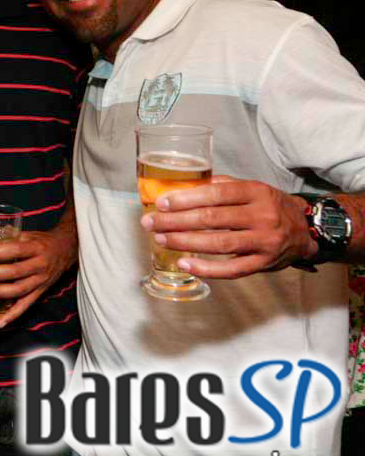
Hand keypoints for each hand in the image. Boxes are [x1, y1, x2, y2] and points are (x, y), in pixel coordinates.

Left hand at [0, 229, 76, 328]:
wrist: (67, 250)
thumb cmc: (42, 241)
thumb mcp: (28, 235)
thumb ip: (3, 239)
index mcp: (37, 248)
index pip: (16, 250)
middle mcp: (40, 265)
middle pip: (15, 272)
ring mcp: (41, 281)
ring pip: (20, 290)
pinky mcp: (41, 292)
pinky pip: (26, 305)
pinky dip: (13, 315)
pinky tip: (0, 322)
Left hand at [140, 175, 313, 278]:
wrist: (305, 230)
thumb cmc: (269, 206)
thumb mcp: (251, 188)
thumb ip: (221, 186)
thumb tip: (183, 185)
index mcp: (256, 192)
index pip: (216, 194)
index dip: (186, 198)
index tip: (161, 203)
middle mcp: (262, 216)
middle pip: (212, 219)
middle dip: (176, 221)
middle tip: (150, 222)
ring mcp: (265, 242)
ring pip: (219, 244)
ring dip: (185, 242)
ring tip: (161, 239)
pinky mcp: (264, 263)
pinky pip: (232, 269)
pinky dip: (206, 268)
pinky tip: (185, 263)